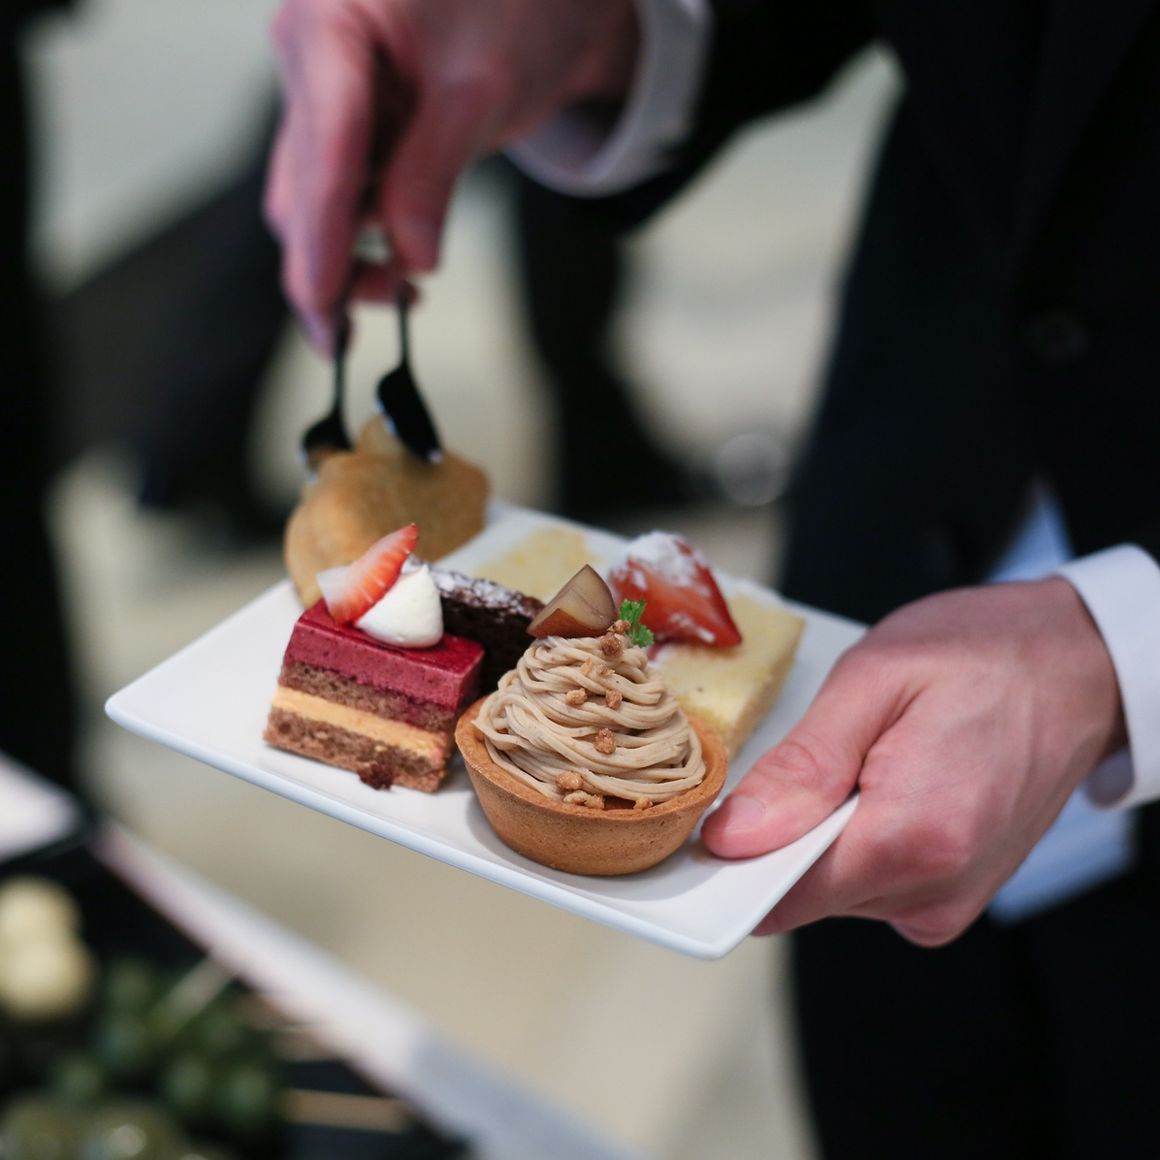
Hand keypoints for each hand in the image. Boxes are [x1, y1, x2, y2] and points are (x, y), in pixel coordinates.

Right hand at [264, 0, 638, 349]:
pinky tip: (404, 263)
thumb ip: (433, 174)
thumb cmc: (515, 9)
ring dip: (350, 259)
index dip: (324, 235)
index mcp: (330, 23)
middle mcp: (307, 56)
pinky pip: (339, 197)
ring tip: (408, 291)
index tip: (324, 300)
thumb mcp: (482, 93)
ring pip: (312, 204)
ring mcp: (319, 93)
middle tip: (347, 341)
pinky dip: (367, 238)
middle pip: (300, 188)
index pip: (325, 149)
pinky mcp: (341, 126)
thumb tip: (410, 255)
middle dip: (329, 267)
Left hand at [701, 579, 1126, 945]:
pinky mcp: (952, 892)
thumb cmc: (984, 655)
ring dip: (818, 832)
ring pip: (831, 889)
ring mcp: (949, 900)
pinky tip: (876, 783)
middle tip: (804, 757)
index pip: (781, 895)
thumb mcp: (874, 681)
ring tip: (856, 761)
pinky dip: (851, 838)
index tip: (712, 816)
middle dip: (779, 833)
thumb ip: (801, 769)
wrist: (1076, 666)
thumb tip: (733, 837)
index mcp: (915, 838)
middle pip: (801, 893)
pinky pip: (867, 882)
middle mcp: (936, 890)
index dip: (733, 857)